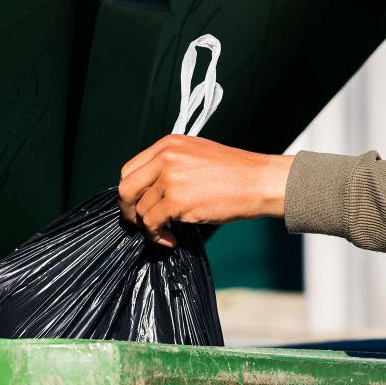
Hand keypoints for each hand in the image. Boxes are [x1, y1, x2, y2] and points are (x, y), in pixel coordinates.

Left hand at [118, 135, 293, 247]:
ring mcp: (170, 178)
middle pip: (126, 188)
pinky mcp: (177, 201)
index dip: (131, 191)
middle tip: (139, 224)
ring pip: (141, 210)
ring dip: (149, 227)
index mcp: (167, 145)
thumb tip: (150, 190)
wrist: (259, 181)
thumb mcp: (196, 154)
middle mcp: (165, 158)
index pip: (130, 169)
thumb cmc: (234, 172)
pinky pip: (152, 224)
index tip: (138, 204)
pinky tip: (171, 239)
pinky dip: (157, 236)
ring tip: (166, 233)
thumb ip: (170, 165)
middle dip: (128, 210)